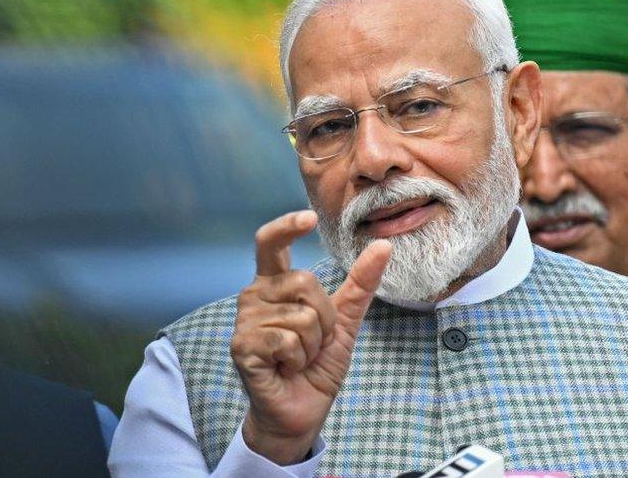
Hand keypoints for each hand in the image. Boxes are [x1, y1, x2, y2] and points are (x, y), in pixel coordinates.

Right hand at [231, 210, 391, 464]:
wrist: (302, 410)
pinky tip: (285, 368)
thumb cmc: (317, 364)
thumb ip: (360, 283)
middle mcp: (254, 295)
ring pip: (301, 316)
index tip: (308, 218)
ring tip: (298, 358)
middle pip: (305, 282)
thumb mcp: (345, 321)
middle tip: (312, 342)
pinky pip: (288, 340)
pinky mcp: (242, 346)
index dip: (287, 226)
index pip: (271, 242)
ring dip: (312, 344)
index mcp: (275, 283)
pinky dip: (298, 359)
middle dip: (324, 318)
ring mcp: (245, 321)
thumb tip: (385, 246)